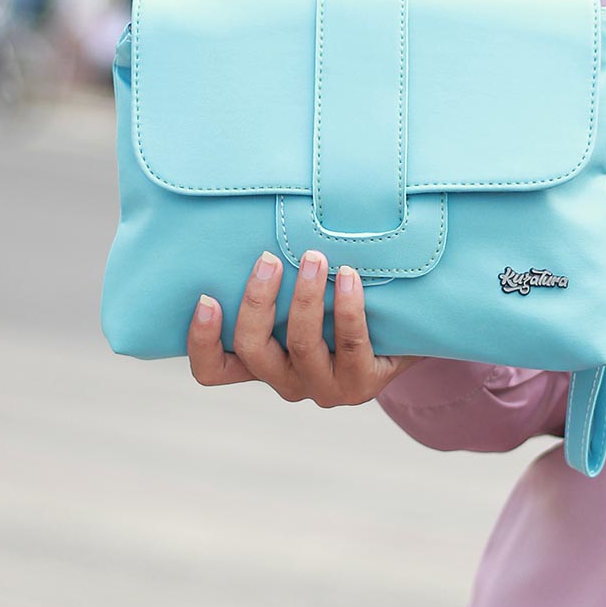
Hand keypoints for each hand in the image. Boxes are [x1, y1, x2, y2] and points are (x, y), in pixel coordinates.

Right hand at [187, 248, 422, 405]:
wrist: (404, 331)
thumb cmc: (339, 304)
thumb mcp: (301, 296)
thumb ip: (276, 278)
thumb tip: (254, 219)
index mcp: (263, 363)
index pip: (213, 371)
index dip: (202, 341)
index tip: (206, 297)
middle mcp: (287, 380)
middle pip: (253, 350)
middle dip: (257, 301)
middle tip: (269, 259)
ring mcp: (323, 387)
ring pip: (302, 347)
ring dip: (305, 298)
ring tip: (315, 258)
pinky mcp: (361, 384)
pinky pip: (350, 346)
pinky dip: (347, 308)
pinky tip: (348, 277)